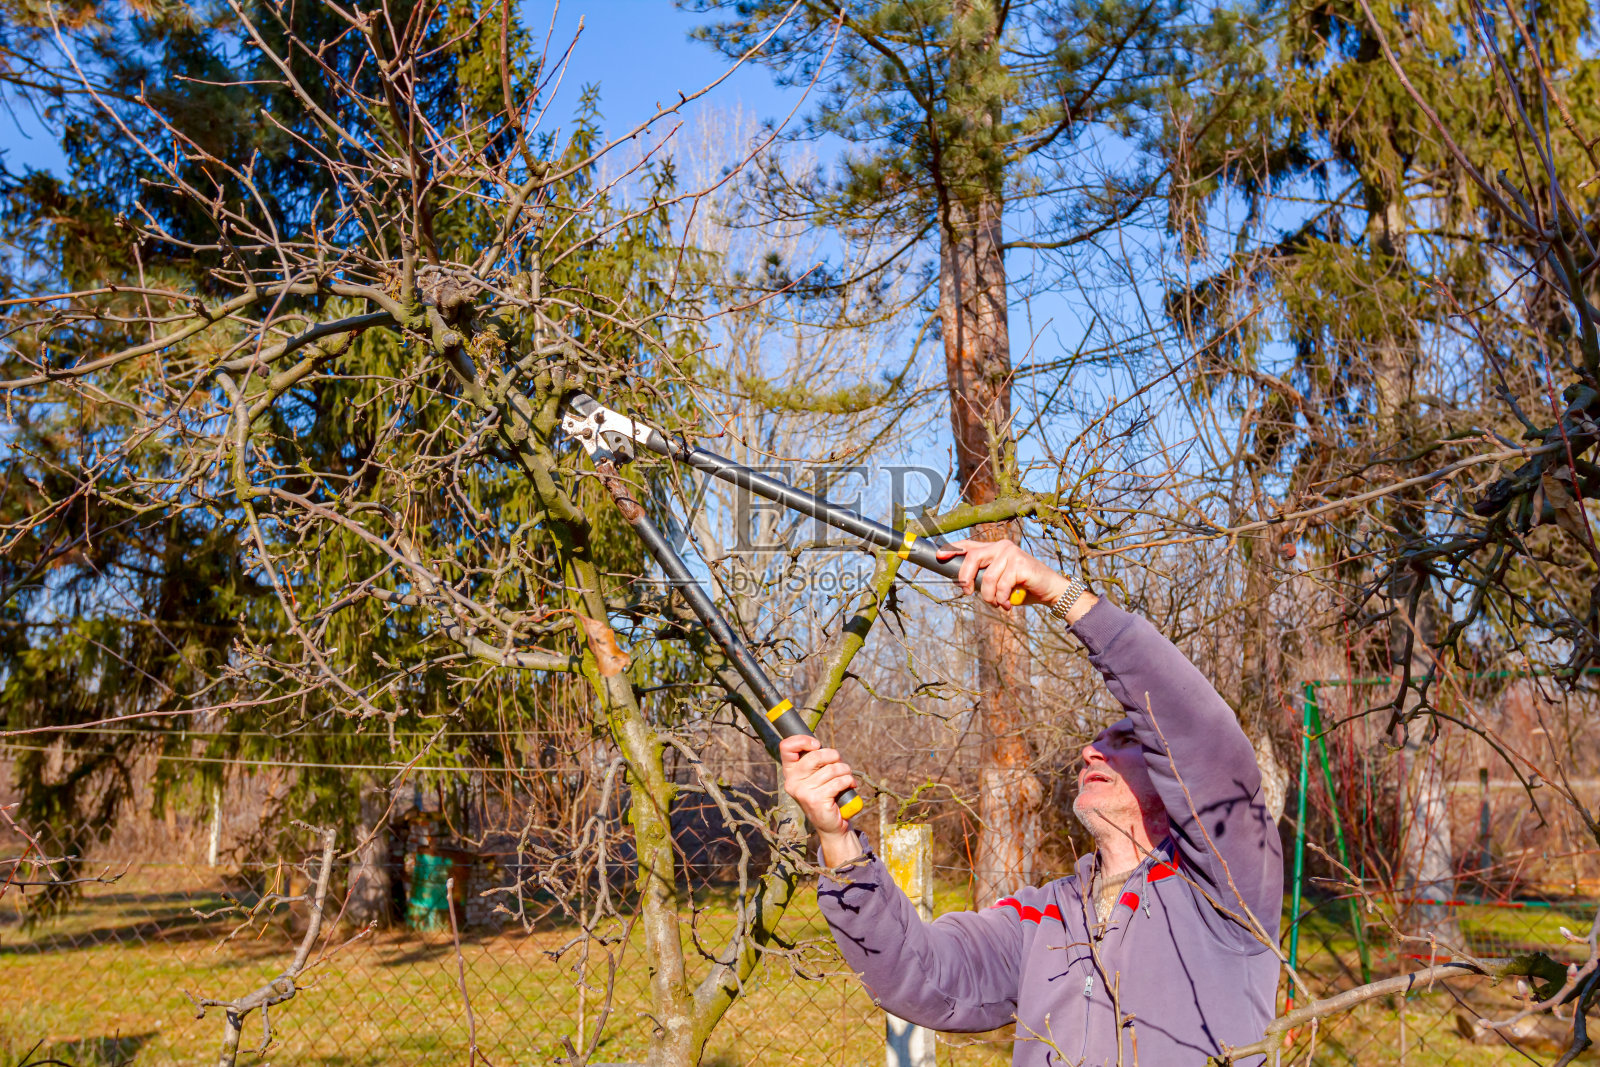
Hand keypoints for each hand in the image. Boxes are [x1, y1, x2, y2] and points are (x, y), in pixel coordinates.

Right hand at [780, 735, 861, 863]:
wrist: (831, 825)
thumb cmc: (826, 795)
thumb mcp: (817, 776)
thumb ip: (815, 761)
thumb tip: (820, 746)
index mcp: (790, 772)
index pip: (786, 747)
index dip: (802, 740)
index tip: (816, 744)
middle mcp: (792, 782)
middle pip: (815, 755)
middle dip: (834, 756)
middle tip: (840, 764)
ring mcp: (803, 792)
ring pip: (831, 769)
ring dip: (845, 770)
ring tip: (848, 777)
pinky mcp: (816, 800)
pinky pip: (838, 782)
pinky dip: (848, 781)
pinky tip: (850, 786)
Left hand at [937, 537, 1072, 612]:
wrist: (1049, 590)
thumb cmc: (1022, 586)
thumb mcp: (999, 580)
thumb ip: (984, 577)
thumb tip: (963, 583)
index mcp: (993, 549)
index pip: (969, 546)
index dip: (952, 549)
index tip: (939, 556)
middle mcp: (1001, 546)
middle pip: (972, 558)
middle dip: (966, 578)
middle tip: (968, 592)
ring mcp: (1011, 553)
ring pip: (987, 579)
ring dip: (990, 597)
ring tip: (998, 604)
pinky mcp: (1020, 563)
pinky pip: (1001, 585)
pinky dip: (1002, 599)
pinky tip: (1007, 604)